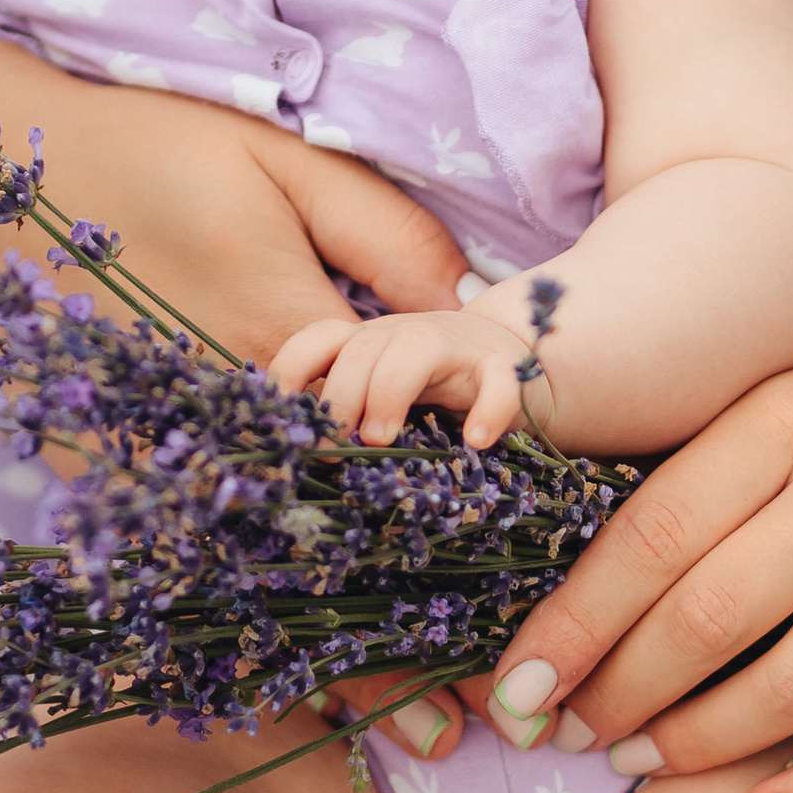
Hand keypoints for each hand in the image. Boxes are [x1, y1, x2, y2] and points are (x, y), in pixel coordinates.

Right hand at [0, 38, 485, 759]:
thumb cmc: (156, 146)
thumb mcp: (293, 165)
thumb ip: (391, 241)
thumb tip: (476, 309)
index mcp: (281, 343)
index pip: (387, 476)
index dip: (454, 556)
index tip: (500, 632)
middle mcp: (213, 419)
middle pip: (323, 558)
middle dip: (394, 650)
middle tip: (460, 731)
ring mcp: (143, 455)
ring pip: (247, 583)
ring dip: (324, 658)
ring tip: (401, 733)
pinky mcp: (87, 468)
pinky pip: (174, 564)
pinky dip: (232, 620)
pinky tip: (286, 678)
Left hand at [271, 303, 534, 448]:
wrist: (512, 357)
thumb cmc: (434, 387)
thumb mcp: (383, 392)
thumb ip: (347, 414)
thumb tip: (293, 457)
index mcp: (369, 343)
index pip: (319, 340)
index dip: (291, 370)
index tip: (281, 417)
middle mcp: (405, 336)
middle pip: (360, 348)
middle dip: (339, 395)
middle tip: (334, 446)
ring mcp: (456, 347)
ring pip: (415, 350)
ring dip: (389, 392)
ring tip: (380, 440)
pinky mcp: (505, 366)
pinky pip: (498, 380)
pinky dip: (488, 409)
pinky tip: (476, 442)